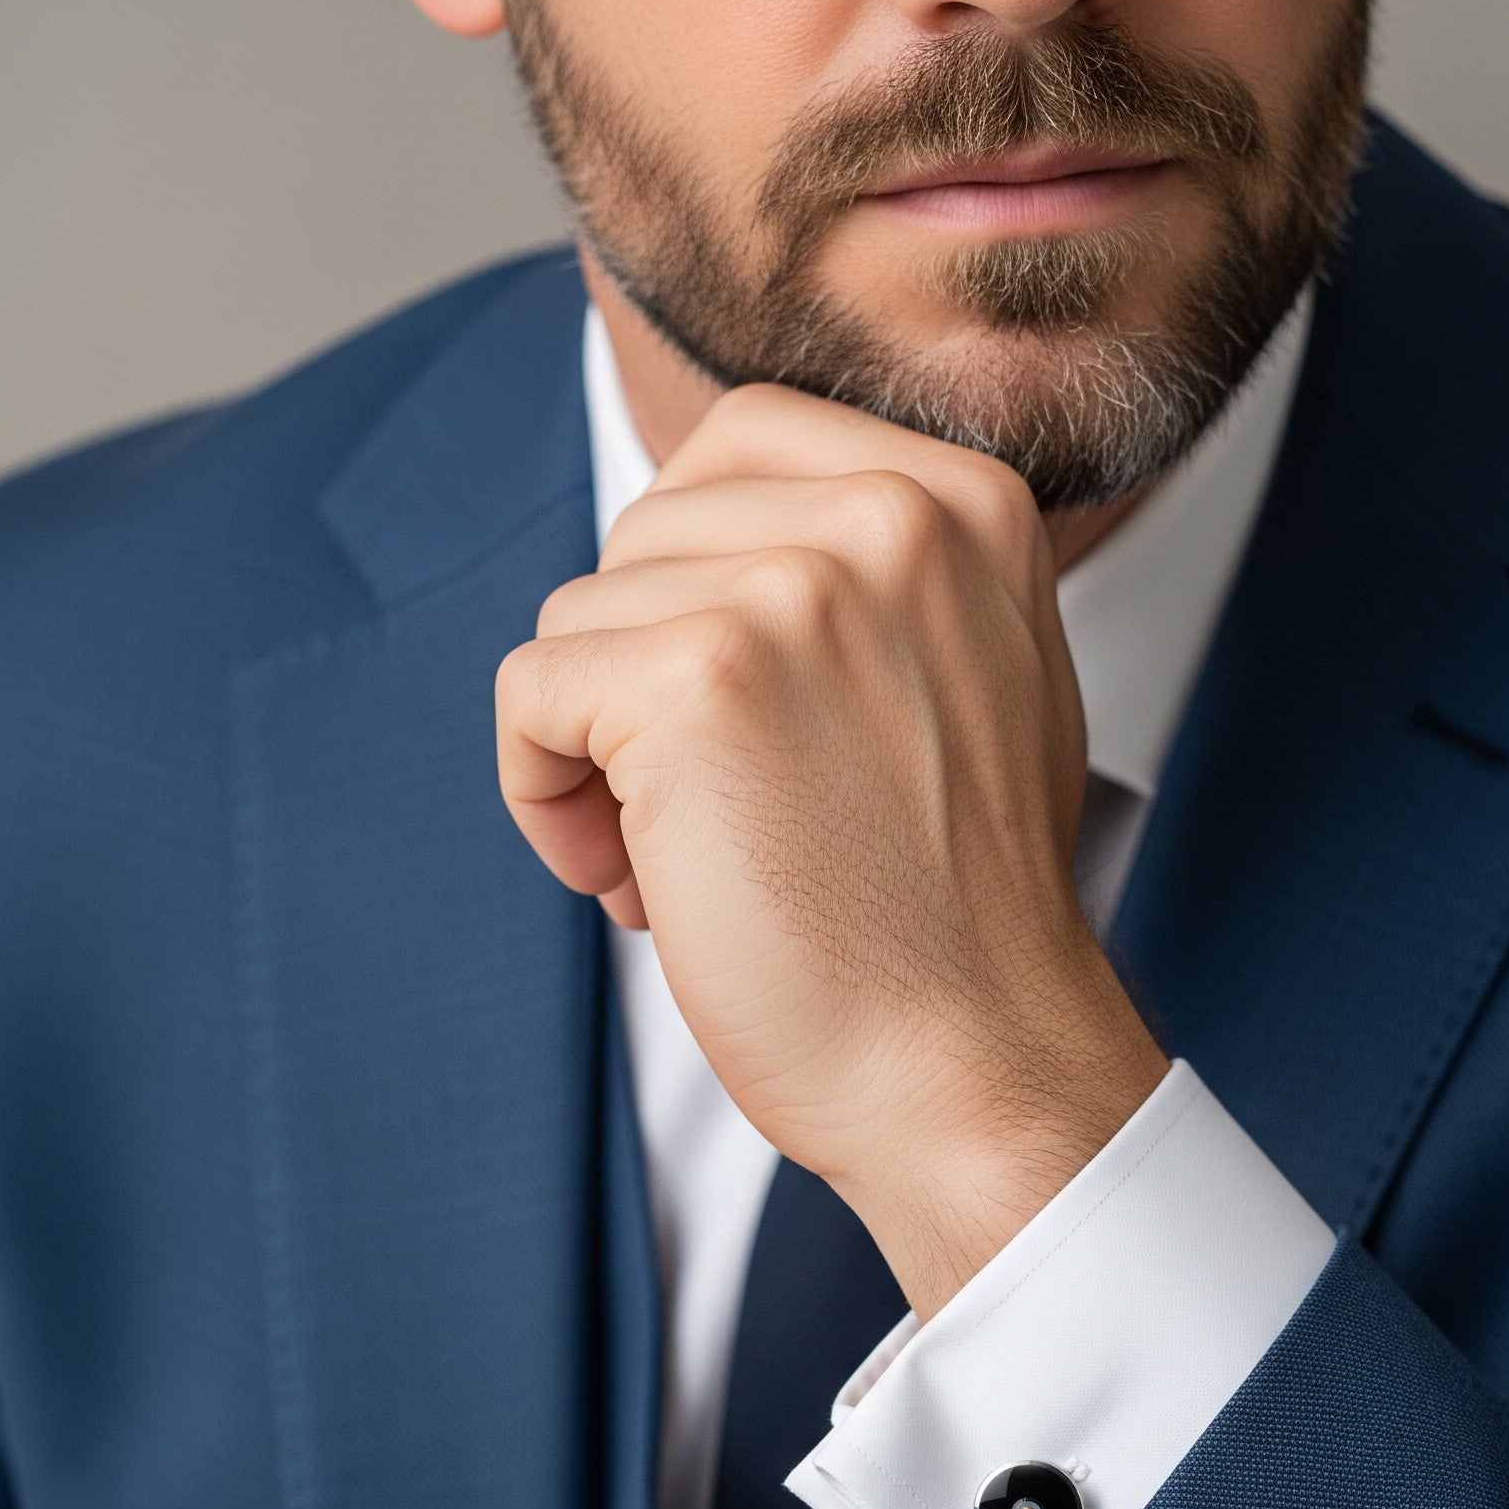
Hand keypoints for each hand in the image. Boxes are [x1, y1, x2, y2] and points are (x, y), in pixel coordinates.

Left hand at [496, 384, 1167, 1316]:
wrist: (977, 1064)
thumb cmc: (956, 912)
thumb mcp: (975, 681)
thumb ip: (878, 581)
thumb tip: (722, 538)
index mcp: (967, 502)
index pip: (742, 444)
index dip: (692, 574)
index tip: (734, 705)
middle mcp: (891, 517)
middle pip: (649, 532)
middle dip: (646, 667)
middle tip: (716, 805)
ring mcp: (794, 591)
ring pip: (582, 616)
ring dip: (599, 749)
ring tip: (692, 860)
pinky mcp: (696, 682)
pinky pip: (531, 691)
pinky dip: (544, 796)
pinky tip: (632, 883)